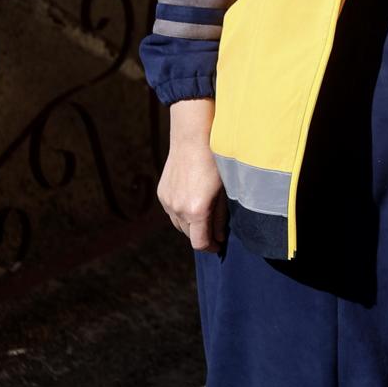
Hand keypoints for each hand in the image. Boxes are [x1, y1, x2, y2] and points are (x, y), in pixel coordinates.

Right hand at [156, 99, 227, 251]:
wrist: (193, 139)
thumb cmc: (217, 162)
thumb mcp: (225, 191)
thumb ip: (221, 217)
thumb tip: (219, 237)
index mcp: (196, 211)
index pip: (200, 243)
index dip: (211, 247)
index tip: (220, 245)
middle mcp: (178, 210)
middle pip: (189, 236)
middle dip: (202, 236)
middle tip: (216, 232)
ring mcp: (167, 202)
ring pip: (178, 225)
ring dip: (191, 226)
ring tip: (206, 217)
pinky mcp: (162, 194)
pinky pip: (172, 211)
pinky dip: (182, 213)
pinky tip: (193, 203)